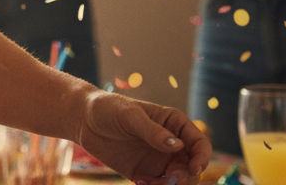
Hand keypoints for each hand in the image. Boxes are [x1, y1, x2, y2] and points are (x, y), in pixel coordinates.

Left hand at [78, 91, 210, 184]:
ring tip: (147, 182)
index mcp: (173, 123)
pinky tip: (138, 181)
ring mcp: (160, 161)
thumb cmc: (107, 108)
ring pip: (179, 183)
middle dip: (185, 178)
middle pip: (193, 169)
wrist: (83, 120)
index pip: (199, 144)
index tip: (193, 169)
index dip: (202, 158)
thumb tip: (178, 146)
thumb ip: (152, 131)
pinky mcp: (146, 174)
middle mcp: (171, 145)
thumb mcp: (129, 116)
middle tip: (168, 178)